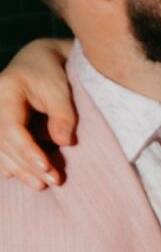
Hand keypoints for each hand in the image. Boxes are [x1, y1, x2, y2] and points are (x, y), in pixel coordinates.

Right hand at [0, 38, 75, 188]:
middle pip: (3, 143)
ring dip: (20, 171)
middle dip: (27, 165)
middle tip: (53, 181)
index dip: (27, 150)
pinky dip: (14, 167)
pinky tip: (29, 179)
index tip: (46, 167)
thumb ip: (63, 115)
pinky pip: (0, 153)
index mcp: (5, 91)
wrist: (37, 66)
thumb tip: (63, 142)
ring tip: (42, 185)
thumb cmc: (50, 76)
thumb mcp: (60, 90)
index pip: (11, 126)